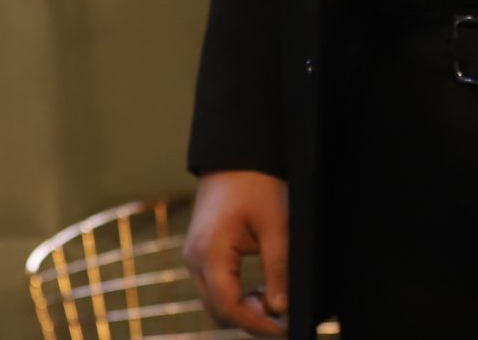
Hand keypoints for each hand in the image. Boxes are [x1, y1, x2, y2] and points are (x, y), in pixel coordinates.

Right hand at [182, 170, 290, 336]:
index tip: (283, 329)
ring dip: (243, 309)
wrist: (235, 155)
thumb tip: (281, 308)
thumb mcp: (275, 225)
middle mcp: (195, 260)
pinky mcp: (201, 255)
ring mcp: (194, 258)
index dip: (257, 324)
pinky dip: (237, 296)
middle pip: (219, 311)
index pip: (229, 307)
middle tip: (283, 317)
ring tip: (275, 302)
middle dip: (250, 320)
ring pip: (216, 302)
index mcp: (210, 253)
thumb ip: (278, 269)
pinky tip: (261, 290)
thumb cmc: (256, 184)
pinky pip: (215, 288)